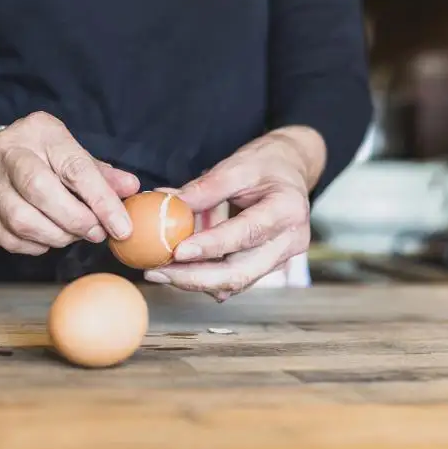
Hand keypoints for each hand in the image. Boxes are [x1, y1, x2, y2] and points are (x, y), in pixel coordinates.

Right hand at [0, 112, 138, 254]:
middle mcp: (8, 153)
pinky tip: (50, 238)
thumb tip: (131, 188)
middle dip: (76, 220)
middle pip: (41, 191)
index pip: (75, 168)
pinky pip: (10, 239)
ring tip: (74, 235)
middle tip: (97, 233)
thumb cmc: (39, 156)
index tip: (122, 227)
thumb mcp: (70, 152)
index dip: (102, 201)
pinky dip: (36, 246)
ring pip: (22, 220)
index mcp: (39, 131)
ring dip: (57, 236)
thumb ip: (101, 173)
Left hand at [144, 126, 324, 300]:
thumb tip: (170, 204)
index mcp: (287, 210)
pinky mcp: (265, 267)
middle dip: (194, 278)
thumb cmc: (266, 165)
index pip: (246, 234)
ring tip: (158, 271)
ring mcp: (279, 259)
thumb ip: (206, 187)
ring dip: (193, 281)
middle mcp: (289, 242)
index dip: (210, 246)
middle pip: (240, 273)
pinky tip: (175, 271)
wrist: (290, 172)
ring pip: (233, 283)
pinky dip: (203, 278)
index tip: (177, 251)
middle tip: (157, 272)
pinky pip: (232, 280)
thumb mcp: (238, 165)